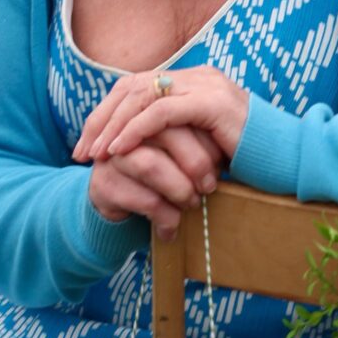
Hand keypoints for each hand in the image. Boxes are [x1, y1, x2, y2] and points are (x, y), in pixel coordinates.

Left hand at [74, 66, 249, 167]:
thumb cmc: (249, 160)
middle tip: (82, 151)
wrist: (289, 160)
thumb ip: (177, 137)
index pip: (137, 86)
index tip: (88, 144)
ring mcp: (206, 86)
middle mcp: (198, 77)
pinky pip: (163, 112)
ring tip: (96, 154)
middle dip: (102, 119)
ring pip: (143, 96)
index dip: (107, 113)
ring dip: (113, 126)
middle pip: (133, 86)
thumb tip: (138, 152)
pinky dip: (136, 131)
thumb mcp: (203, 145)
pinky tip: (120, 150)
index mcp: (194, 82)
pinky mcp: (213, 103)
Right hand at [85, 121, 224, 238]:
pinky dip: (167, 216)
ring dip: (181, 189)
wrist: (123, 210)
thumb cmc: (164, 176)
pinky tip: (172, 227)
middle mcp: (123, 128)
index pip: (177, 110)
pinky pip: (143, 198)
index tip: (222, 160)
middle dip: (195, 162)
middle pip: (165, 133)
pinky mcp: (102, 185)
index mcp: (145, 110)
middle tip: (210, 186)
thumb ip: (199, 135)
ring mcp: (110, 156)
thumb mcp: (183, 151)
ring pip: (152, 164)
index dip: (203, 135)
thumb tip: (235, 142)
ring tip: (192, 204)